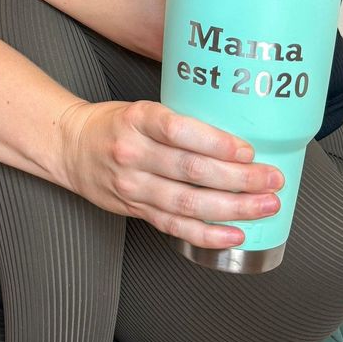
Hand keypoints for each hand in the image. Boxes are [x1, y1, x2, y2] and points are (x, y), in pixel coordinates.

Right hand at [57, 99, 283, 248]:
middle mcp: (133, 153)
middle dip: (239, 178)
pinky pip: (174, 226)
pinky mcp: (135, 209)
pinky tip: (234, 233)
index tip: (248, 149)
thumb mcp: (141, 107)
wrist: (71, 147)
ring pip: (188, 202)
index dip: (217, 142)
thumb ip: (179, 121)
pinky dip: (207, 234)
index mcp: (137, 119)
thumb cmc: (114, 124)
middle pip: (192, 170)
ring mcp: (133, 185)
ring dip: (233, 207)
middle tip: (271, 179)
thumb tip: (234, 132)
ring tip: (265, 205)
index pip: (179, 130)